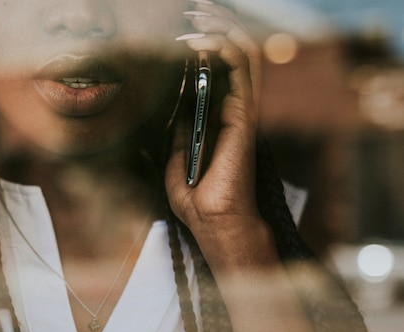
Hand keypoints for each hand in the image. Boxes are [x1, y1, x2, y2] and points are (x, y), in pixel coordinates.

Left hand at [167, 0, 262, 238]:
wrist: (214, 223)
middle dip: (214, 29)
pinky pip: (242, 73)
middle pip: (231, 57)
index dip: (202, 47)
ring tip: (200, 16)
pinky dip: (226, 51)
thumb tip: (175, 114)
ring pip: (241, 57)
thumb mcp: (176, 161)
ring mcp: (242, 112)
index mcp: (217, 120)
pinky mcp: (245, 117)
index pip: (215, 72)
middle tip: (195, 10)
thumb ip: (180, 135)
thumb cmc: (198, 200)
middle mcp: (233, 111)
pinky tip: (205, 41)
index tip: (180, 29)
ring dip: (221, 32)